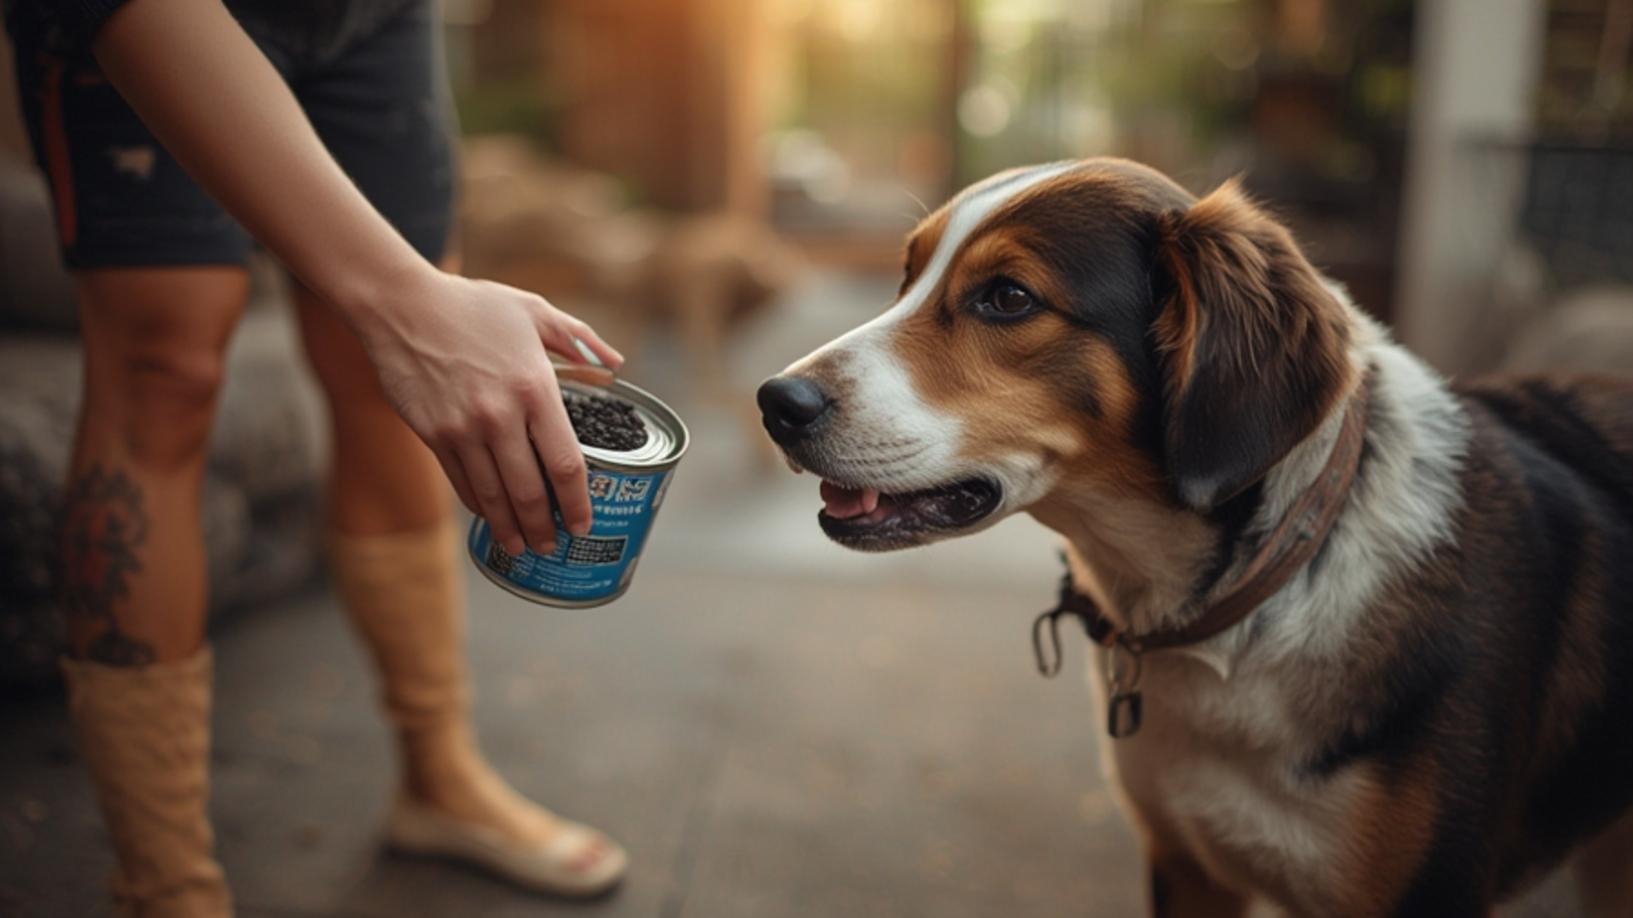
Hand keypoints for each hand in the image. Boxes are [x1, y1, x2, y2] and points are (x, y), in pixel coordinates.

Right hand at [352, 267, 623, 554]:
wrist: (401, 306)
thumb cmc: (473, 306)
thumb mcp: (534, 311)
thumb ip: (580, 339)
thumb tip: (616, 363)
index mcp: (534, 388)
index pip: (565, 463)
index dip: (576, 503)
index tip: (582, 524)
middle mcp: (500, 416)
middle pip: (529, 492)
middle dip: (543, 528)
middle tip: (552, 546)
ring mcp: (463, 429)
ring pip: (493, 496)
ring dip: (510, 528)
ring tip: (522, 546)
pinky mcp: (434, 435)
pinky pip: (461, 482)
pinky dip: (479, 505)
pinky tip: (490, 516)